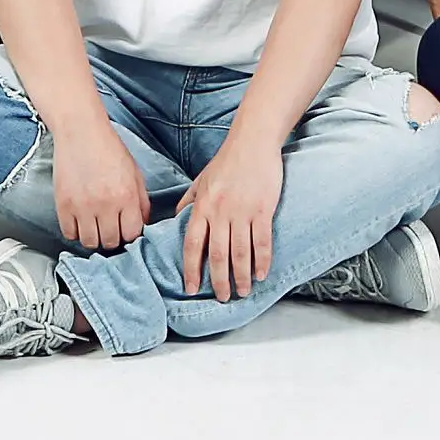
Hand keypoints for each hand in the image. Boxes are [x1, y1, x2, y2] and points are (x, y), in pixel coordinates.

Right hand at [53, 118, 150, 252]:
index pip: (132, 234)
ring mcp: (82, 206)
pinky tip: (80, 219)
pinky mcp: (63, 205)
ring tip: (94, 224)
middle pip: (110, 242)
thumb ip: (141, 201)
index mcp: (126, 195)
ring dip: (93, 236)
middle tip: (109, 226)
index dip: (130, 234)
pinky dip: (75, 231)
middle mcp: (105, 204)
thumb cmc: (108, 149)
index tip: (125, 229)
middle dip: (112, 237)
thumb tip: (143, 224)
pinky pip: (69, 234)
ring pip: (89, 242)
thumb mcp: (134, 172)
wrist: (80, 131)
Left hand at [179, 133, 283, 300]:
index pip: (192, 245)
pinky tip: (260, 274)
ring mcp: (242, 212)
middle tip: (222, 298)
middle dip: (219, 281)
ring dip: (240, 277)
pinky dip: (261, 261)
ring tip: (242, 291)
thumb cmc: (227, 160)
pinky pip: (262, 242)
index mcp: (202, 206)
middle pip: (217, 255)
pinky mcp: (263, 210)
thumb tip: (177, 220)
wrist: (253, 141)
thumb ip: (189, 202)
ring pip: (240, 253)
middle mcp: (220, 212)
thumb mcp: (201, 180)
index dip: (191, 270)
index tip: (191, 289)